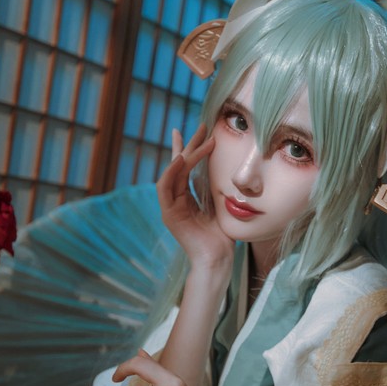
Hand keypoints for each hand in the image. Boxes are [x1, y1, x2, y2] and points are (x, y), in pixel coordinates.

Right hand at [157, 123, 233, 271]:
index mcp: (186, 199)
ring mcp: (170, 208)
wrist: (217, 259)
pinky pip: (164, 189)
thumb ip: (210, 190)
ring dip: (184, 154)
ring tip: (197, 139)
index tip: (200, 131)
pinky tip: (179, 160)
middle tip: (200, 126)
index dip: (190, 148)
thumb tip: (208, 171)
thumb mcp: (218, 206)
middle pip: (178, 166)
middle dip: (188, 145)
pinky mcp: (169, 215)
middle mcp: (176, 201)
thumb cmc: (221, 237)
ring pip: (172, 174)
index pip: (186, 168)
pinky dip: (170, 174)